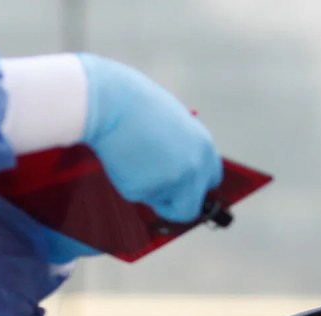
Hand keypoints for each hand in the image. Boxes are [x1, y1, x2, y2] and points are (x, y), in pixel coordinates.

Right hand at [78, 53, 221, 222]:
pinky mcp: (144, 190)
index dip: (194, 188)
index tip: (183, 191)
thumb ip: (183, 150)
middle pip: (189, 208)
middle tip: (159, 201)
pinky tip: (122, 157)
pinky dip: (127, 181)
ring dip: (147, 187)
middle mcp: (194, 169)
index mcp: (204, 148)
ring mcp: (171, 182)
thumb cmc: (137, 106)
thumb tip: (180, 174)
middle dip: (174, 207)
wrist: (110, 102)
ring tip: (132, 154)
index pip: (210, 181)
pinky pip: (136, 194)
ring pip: (158, 199)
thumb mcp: (174, 124)